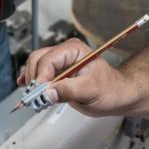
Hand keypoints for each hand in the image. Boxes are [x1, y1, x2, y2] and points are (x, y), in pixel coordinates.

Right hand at [17, 38, 135, 116]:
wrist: (116, 94)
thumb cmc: (110, 89)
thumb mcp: (91, 90)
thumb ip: (70, 90)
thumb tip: (49, 92)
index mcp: (74, 50)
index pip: (49, 59)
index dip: (41, 76)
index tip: (39, 92)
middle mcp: (65, 53)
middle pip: (38, 60)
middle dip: (34, 79)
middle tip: (35, 97)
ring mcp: (60, 62)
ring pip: (35, 67)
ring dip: (33, 82)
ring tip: (36, 98)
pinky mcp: (57, 73)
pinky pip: (39, 74)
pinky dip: (33, 83)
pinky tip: (32, 92)